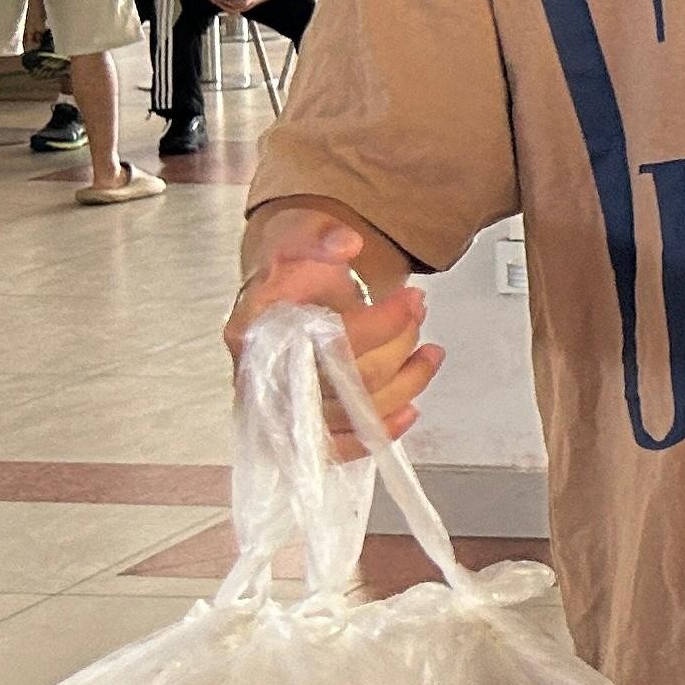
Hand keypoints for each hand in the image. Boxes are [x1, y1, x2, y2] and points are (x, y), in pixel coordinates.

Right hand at [223, 219, 440, 460]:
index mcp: (254, 330)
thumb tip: (346, 244)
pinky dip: (380, 431)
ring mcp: (278, 410)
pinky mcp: (296, 431)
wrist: (277, 293)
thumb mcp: (301, 237)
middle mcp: (260, 378)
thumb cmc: (291, 271)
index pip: (328, 338)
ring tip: (430, 352)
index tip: (413, 298)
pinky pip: (341, 447)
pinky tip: (409, 409)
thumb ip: (322, 239)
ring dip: (406, 383)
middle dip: (399, 344)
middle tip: (420, 311)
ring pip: (354, 413)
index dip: (383, 322)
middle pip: (347, 378)